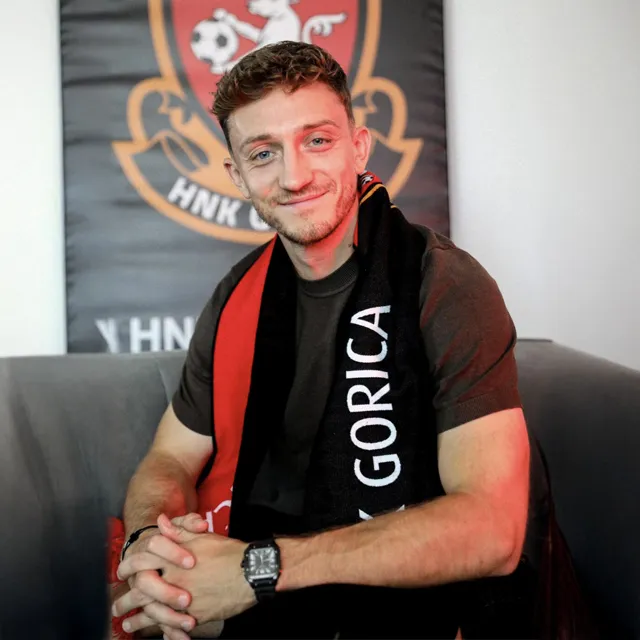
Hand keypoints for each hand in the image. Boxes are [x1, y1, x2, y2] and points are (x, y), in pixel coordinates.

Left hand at [118, 514, 255, 630]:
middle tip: (116, 609)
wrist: (251, 571)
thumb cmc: (228, 552)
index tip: (120, 573)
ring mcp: (183, 599)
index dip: (129, 567)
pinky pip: (172, 625)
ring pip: (153, 612)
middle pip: (141, 591)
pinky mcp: (195, 615)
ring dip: (138, 621)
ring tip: (128, 626)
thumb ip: (178, 530)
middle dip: (125, 601)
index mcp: (173, 558)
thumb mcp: (202, 537)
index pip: (142, 560)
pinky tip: (155, 633)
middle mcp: (174, 578)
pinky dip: (161, 630)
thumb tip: (161, 521)